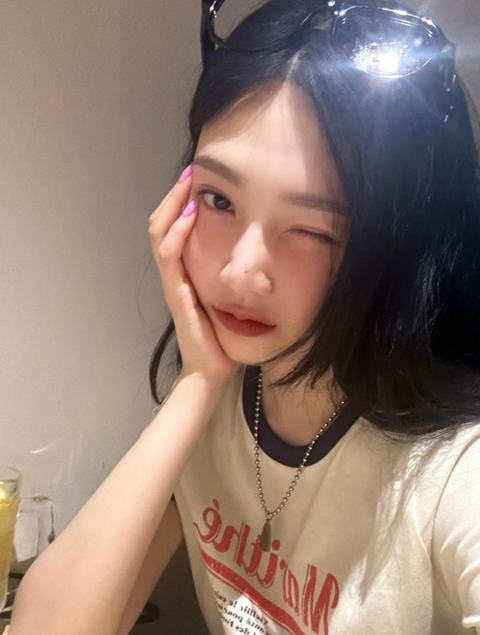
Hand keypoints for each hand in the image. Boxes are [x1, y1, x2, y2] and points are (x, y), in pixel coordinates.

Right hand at [148, 166, 240, 383]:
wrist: (211, 369)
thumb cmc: (221, 336)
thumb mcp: (226, 296)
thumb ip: (229, 275)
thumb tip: (251, 249)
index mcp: (183, 272)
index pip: (172, 229)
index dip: (180, 203)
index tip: (197, 179)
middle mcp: (173, 273)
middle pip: (160, 225)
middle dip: (173, 196)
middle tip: (189, 172)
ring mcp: (172, 282)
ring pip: (159, 235)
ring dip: (172, 207)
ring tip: (187, 184)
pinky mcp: (176, 293)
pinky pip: (169, 257)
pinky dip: (176, 233)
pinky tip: (189, 216)